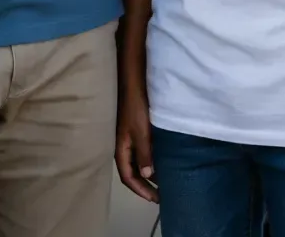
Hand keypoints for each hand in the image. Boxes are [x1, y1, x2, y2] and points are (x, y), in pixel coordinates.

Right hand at [115, 88, 157, 203]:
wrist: (132, 84)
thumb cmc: (135, 108)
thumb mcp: (141, 132)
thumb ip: (144, 153)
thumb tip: (148, 174)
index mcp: (121, 149)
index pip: (128, 177)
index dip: (140, 190)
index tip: (155, 199)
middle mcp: (123, 146)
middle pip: (132, 171)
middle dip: (144, 185)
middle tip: (161, 195)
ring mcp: (128, 138)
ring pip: (137, 162)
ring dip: (148, 173)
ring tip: (164, 180)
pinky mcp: (135, 131)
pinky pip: (142, 151)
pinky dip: (150, 160)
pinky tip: (161, 160)